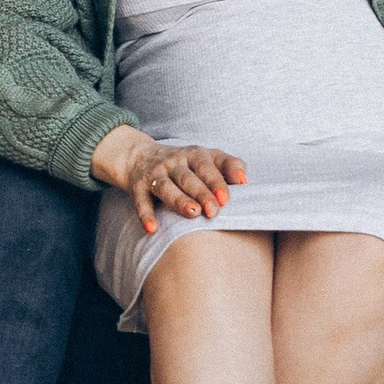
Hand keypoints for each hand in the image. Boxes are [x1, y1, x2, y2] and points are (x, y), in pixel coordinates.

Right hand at [90, 125, 247, 235]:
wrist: (140, 157)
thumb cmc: (186, 163)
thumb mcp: (208, 157)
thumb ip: (230, 165)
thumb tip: (245, 181)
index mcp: (194, 154)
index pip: (206, 166)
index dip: (216, 181)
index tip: (225, 199)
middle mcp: (174, 162)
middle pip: (188, 178)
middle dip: (201, 194)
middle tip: (213, 212)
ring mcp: (155, 174)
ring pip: (166, 187)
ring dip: (179, 200)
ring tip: (192, 213)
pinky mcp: (138, 187)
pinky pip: (141, 201)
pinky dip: (146, 214)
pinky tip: (152, 228)